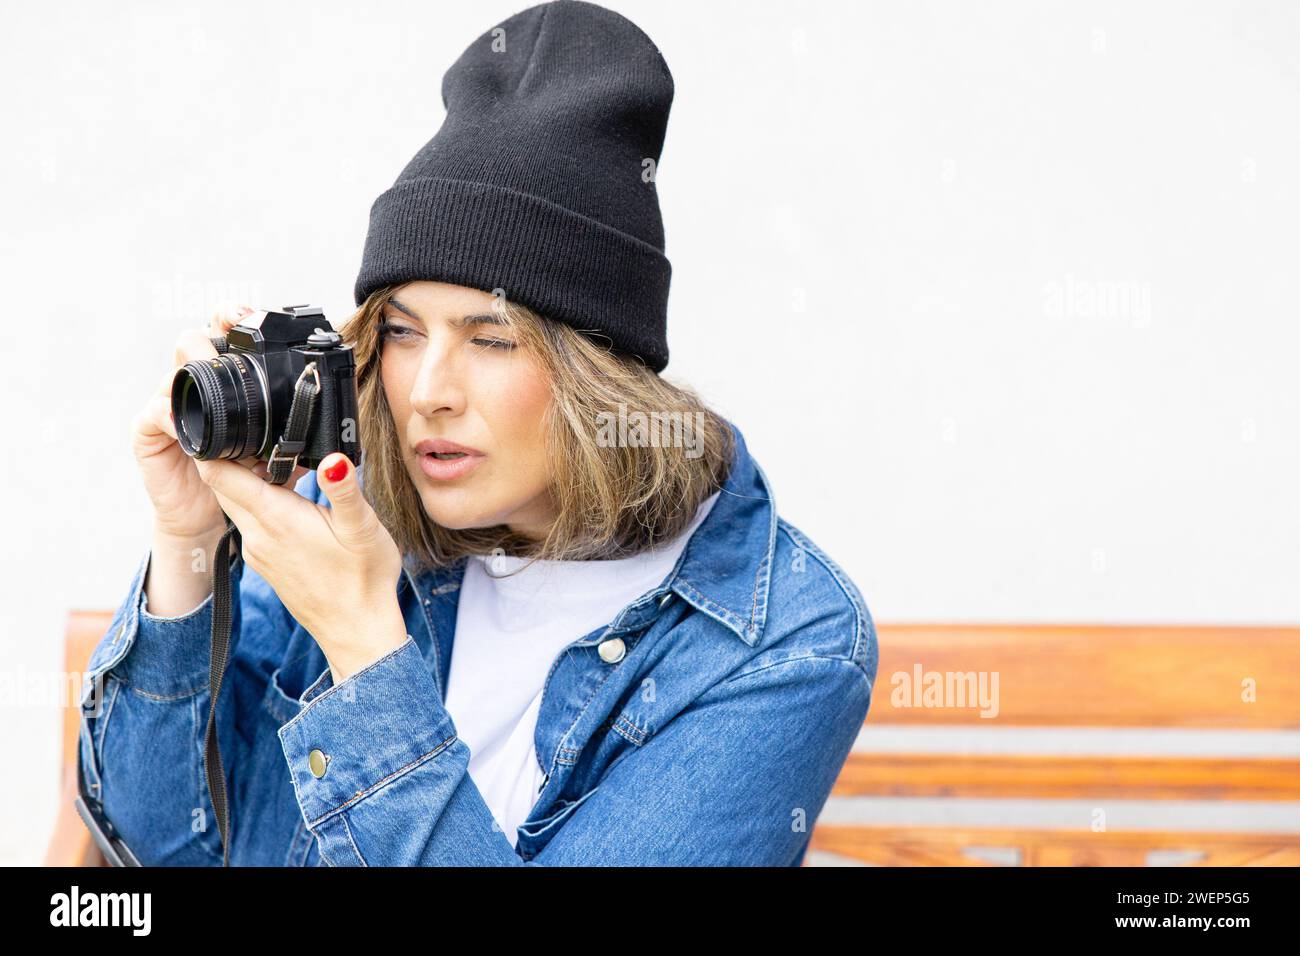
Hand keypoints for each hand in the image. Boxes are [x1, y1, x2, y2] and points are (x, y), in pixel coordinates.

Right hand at [132, 303, 308, 542]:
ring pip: (172, 373)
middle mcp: (191, 387)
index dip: (230, 321)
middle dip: (209, 331)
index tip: (249, 316)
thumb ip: (294, 431)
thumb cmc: (237, 478)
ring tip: (208, 369)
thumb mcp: (274, 451)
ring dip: (190, 368)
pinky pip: (156, 415)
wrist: (205, 516)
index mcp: (220, 384)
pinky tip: (188, 419)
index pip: (221, 339)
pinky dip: (172, 415)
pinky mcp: (147, 432)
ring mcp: (166, 406)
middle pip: (192, 342)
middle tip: (228, 328)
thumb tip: (336, 418)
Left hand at [194, 451, 408, 682]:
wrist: (357, 631)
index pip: (219, 474)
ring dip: (250, 480)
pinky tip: (292, 499)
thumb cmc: (364, 580)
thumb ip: (343, 489)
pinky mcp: (266, 562)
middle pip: (222, 485)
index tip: (226, 422)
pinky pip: (250, 522)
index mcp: (275, 519)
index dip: (214, 445)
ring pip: (236, 504)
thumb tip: (334, 457)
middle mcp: (257, 535)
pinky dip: (261, 503)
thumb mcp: (362, 528)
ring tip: (286, 463)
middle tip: (261, 435)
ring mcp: (258, 551)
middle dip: (232, 457)